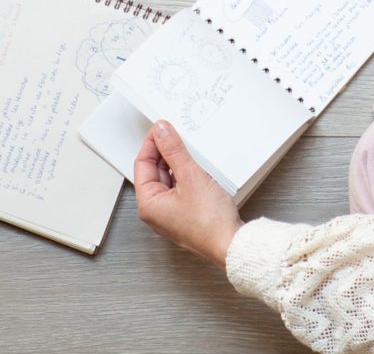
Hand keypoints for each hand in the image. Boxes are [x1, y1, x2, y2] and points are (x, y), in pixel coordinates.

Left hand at [133, 120, 243, 268]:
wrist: (231, 245)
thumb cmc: (209, 224)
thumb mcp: (190, 177)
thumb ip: (174, 151)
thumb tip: (161, 132)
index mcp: (148, 204)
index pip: (142, 164)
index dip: (152, 142)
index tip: (162, 128)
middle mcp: (156, 210)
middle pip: (154, 170)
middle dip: (164, 151)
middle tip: (176, 134)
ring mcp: (171, 213)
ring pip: (168, 178)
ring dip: (177, 161)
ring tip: (189, 148)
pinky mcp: (186, 213)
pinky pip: (180, 186)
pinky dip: (186, 173)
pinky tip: (197, 166)